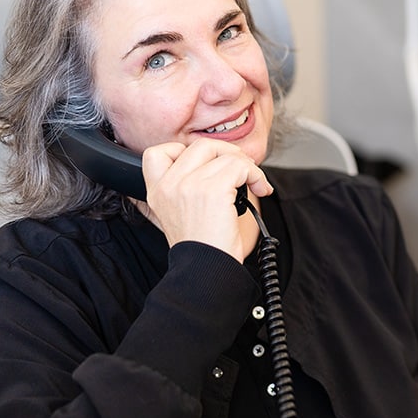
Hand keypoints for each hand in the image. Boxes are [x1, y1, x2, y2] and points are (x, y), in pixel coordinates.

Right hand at [140, 139, 272, 261]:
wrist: (206, 270)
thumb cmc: (202, 249)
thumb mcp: (180, 215)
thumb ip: (186, 188)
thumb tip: (219, 163)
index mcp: (157, 192)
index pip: (157, 152)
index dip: (185, 151)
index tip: (208, 166)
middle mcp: (169, 185)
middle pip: (200, 146)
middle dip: (227, 154)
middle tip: (241, 170)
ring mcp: (188, 185)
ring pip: (226, 155)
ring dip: (248, 167)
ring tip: (254, 183)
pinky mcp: (212, 190)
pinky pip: (241, 166)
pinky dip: (257, 175)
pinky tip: (260, 189)